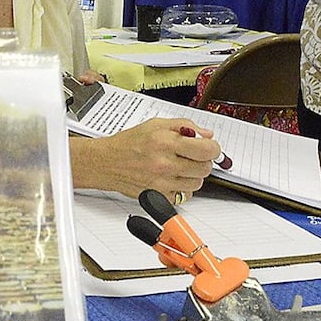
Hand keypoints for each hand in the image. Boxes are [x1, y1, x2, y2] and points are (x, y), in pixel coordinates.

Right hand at [74, 118, 221, 197]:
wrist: (106, 162)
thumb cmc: (128, 143)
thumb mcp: (156, 124)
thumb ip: (184, 126)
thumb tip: (206, 134)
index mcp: (166, 142)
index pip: (207, 149)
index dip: (213, 148)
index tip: (210, 148)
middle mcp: (164, 164)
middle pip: (205, 168)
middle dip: (202, 161)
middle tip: (192, 156)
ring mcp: (162, 183)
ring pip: (197, 183)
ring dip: (193, 175)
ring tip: (180, 167)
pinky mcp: (159, 196)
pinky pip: (184, 195)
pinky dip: (182, 188)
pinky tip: (172, 178)